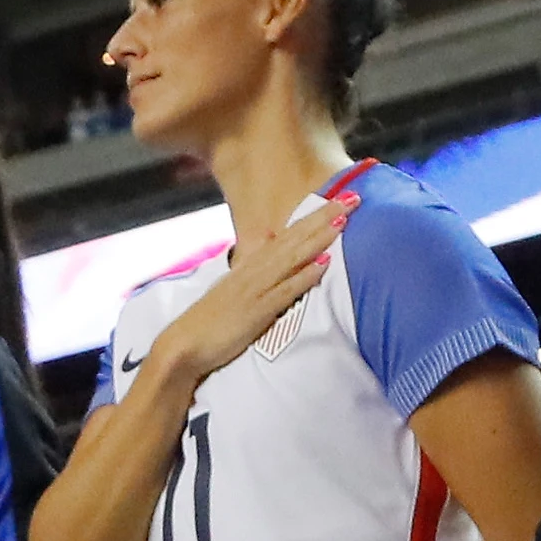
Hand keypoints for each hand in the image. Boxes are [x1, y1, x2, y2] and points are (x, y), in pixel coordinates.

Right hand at [160, 196, 353, 381]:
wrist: (186, 343)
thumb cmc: (212, 319)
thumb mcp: (236, 284)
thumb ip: (255, 262)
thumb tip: (269, 237)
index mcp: (253, 263)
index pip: (290, 233)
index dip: (316, 215)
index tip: (340, 199)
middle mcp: (256, 269)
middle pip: (296, 237)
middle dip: (325, 217)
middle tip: (354, 197)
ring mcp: (257, 288)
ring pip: (293, 257)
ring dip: (319, 238)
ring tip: (344, 220)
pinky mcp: (257, 310)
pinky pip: (285, 291)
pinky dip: (304, 277)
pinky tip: (323, 266)